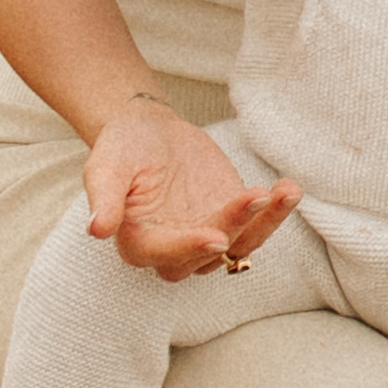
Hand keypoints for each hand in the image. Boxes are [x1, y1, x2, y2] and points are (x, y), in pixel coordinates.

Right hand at [79, 94, 292, 277]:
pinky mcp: (232, 218)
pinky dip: (276, 209)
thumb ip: (104, 197)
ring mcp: (207, 236)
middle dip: (234, 226)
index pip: (164, 254)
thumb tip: (98, 229)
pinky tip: (289, 188)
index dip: (189, 248)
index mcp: (139, 243)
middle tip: (257, 197)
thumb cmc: (123, 148)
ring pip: (241, 243)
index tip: (215, 237)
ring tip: (286, 191)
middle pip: (208, 253)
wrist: (151, 133)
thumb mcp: (106, 165)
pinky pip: (259, 223)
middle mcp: (175, 250)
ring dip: (267, 222)